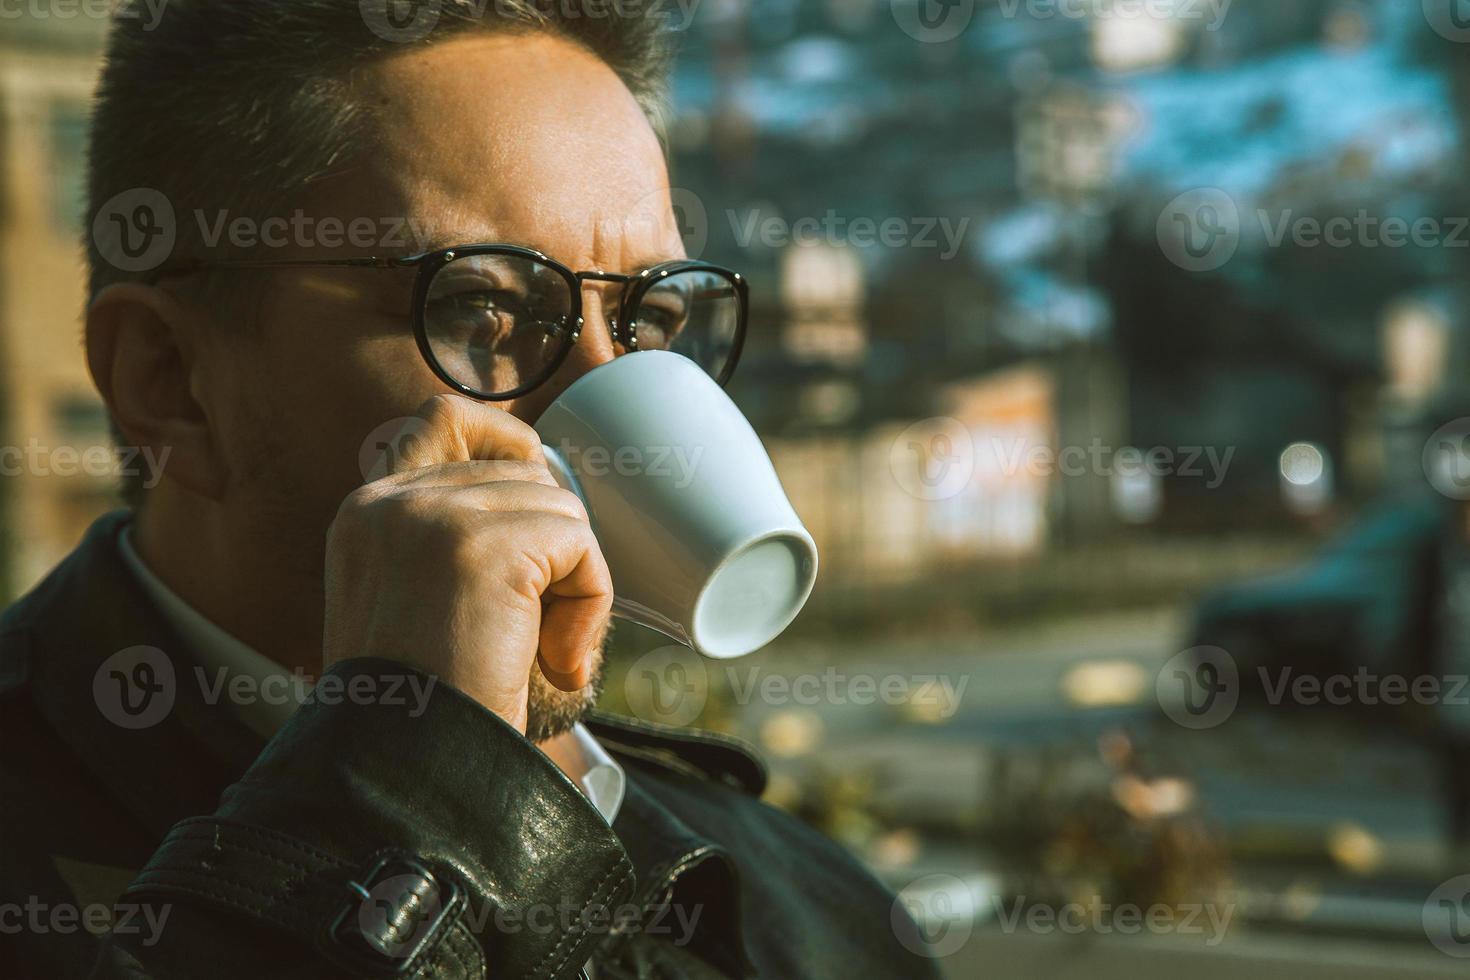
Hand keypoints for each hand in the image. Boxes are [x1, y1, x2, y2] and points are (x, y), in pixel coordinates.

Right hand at [322, 394, 611, 732]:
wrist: (409, 777)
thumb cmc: (431, 715)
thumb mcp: (415, 609)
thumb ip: (451, 545)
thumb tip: (546, 489)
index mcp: (365, 515)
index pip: (443, 419)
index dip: (505, 439)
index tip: (538, 485)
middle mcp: (389, 502)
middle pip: (524, 473)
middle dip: (552, 547)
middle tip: (533, 630)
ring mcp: (431, 518)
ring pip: (560, 508)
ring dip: (572, 583)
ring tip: (535, 651)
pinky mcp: (480, 547)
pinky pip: (580, 545)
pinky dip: (588, 604)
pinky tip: (551, 659)